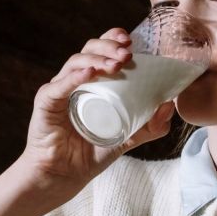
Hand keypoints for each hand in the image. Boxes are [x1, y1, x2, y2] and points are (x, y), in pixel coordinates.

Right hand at [0, 29, 177, 215]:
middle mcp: (74, 81)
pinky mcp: (46, 103)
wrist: (65, 175)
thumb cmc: (91, 153)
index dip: (113, 40)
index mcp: (93, 82)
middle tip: (128, 54)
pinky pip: (59, 86)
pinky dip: (74, 77)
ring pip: (76, 63)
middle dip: (109, 47)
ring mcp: (59, 89)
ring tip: (116, 65)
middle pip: (89, 50)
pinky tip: (89, 74)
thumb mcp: (128, 137)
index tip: (131, 41)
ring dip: (97, 60)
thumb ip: (151, 125)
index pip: (101, 52)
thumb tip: (171, 105)